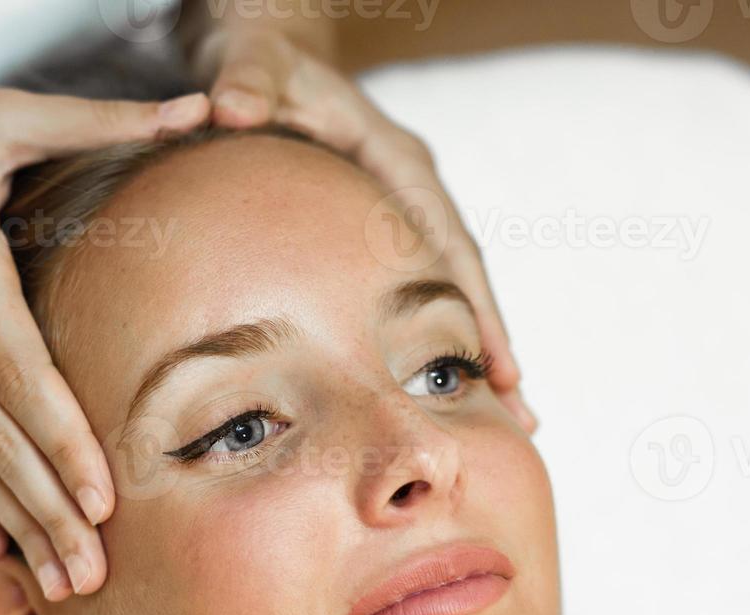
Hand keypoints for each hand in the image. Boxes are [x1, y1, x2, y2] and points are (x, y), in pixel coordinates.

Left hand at [190, 27, 537, 432]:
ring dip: (478, 351)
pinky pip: (421, 288)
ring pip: (452, 289)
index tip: (500, 364)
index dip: (477, 305)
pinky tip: (436, 385)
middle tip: (522, 420)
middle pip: (467, 277)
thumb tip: (228, 106)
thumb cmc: (266, 64)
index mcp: (398, 159)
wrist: (269, 58)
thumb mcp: (257, 65)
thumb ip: (248, 81)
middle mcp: (415, 189)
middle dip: (494, 346)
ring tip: (505, 421)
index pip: (449, 242)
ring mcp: (405, 211)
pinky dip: (436, 336)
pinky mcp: (387, 228)